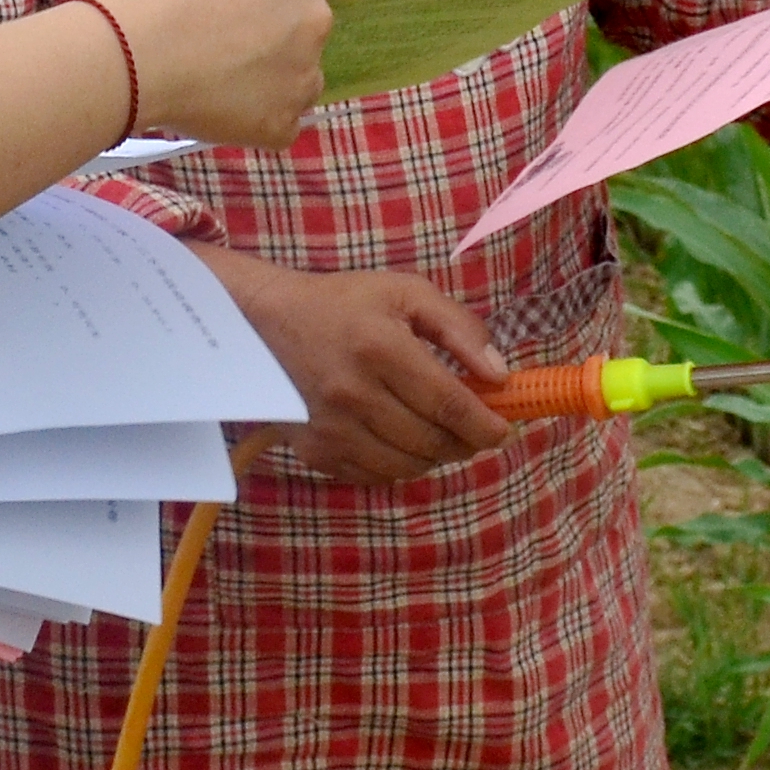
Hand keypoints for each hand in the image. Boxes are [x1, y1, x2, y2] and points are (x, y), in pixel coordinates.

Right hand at [90, 0, 338, 150]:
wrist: (133, 53)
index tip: (270, 2)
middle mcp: (315, 20)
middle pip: (313, 30)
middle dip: (284, 37)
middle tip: (232, 45)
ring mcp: (304, 77)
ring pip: (302, 81)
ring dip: (275, 81)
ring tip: (221, 84)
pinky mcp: (283, 124)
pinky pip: (281, 123)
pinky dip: (257, 120)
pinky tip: (217, 111)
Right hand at [187, 247, 512, 485]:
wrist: (265, 323)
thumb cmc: (344, 303)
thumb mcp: (406, 293)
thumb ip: (460, 328)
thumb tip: (500, 375)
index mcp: (380, 348)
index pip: (448, 403)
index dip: (484, 425)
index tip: (504, 428)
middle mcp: (353, 394)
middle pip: (432, 441)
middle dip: (466, 441)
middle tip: (476, 429)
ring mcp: (331, 428)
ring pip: (407, 466)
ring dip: (435, 455)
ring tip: (440, 432)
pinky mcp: (315, 450)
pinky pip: (375, 476)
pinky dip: (399, 465)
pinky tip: (402, 439)